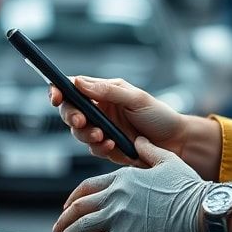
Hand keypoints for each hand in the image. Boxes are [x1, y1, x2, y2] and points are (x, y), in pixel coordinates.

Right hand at [49, 76, 187, 167]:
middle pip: (70, 112)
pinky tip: (113, 145)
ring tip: (103, 136)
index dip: (59, 91)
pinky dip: (100, 147)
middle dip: (71, 117)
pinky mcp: (107, 148)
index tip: (55, 96)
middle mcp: (99, 110)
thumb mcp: (136, 98)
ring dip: (87, 134)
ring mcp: (101, 130)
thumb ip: (108, 91)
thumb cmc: (158, 115)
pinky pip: (94, 149)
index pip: (73, 88)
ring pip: (79, 133)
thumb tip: (79, 83)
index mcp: (103, 92)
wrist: (176, 143)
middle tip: (80, 122)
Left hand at [51, 137, 211, 231]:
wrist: (202, 211)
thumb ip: (149, 151)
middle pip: (78, 208)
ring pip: (81, 228)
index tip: (67, 208)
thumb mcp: (168, 161)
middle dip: (63, 221)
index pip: (88, 187)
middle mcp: (117, 196)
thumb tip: (139, 141)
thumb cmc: (190, 189)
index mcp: (124, 178)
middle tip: (56, 231)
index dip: (73, 199)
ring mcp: (120, 217)